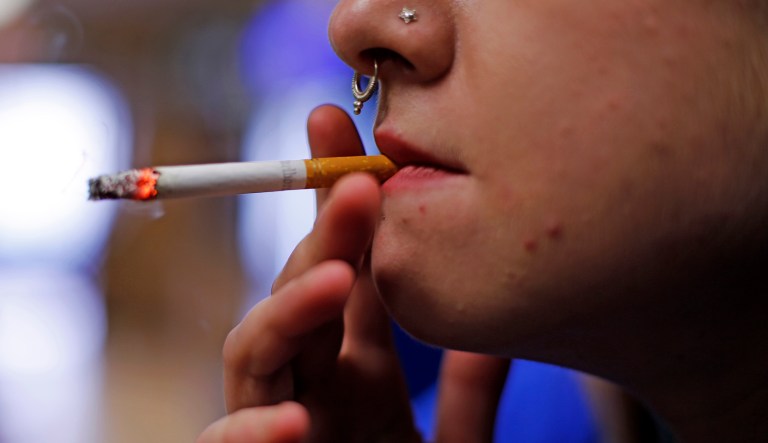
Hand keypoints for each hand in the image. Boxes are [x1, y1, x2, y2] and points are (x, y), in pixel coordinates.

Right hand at [196, 105, 510, 442]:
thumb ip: (470, 392)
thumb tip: (503, 323)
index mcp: (358, 378)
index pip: (343, 278)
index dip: (341, 211)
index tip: (343, 134)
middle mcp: (313, 392)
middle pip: (301, 299)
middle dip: (320, 238)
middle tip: (355, 185)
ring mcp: (278, 431)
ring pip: (255, 355)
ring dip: (287, 311)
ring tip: (336, 282)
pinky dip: (251, 432)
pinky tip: (296, 420)